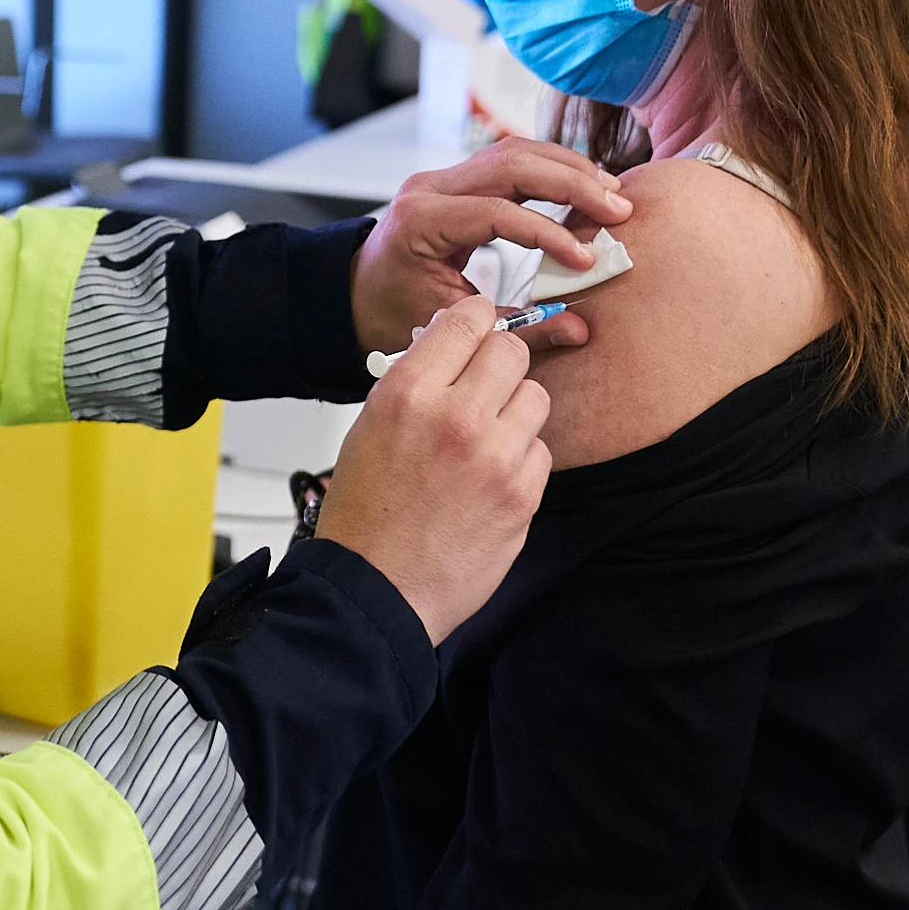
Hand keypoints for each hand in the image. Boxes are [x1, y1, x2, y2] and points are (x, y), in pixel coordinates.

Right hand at [318, 297, 553, 643]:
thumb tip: (454, 343)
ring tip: (486, 440)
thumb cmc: (367, 513)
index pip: (468, 320)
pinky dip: (522, 459)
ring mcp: (495, 456)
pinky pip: (541, 450)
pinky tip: (491, 479)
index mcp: (408, 392)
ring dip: (515, 412)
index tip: (478, 333)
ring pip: (535, 397)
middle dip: (500, 365)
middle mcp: (455, 417)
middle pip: (512, 351)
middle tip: (485, 387)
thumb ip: (417, 380)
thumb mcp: (371, 426)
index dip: (477, 323)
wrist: (377, 590)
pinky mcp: (522, 494)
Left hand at [352, 139, 631, 354]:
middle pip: (511, 164)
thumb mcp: (451, 324)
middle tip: (617, 208)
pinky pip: (510, 160)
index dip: (548, 233)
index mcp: (421, 221)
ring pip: (515, 151)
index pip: (497, 212)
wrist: (357, 294)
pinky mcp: (459, 179)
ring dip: (568, 168)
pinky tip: (584, 187)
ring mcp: (443, 177)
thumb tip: (580, 328)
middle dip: (571, 183)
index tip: (586, 259)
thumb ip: (516, 325)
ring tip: (610, 193)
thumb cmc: (393, 312)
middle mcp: (430, 187)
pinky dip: (552, 169)